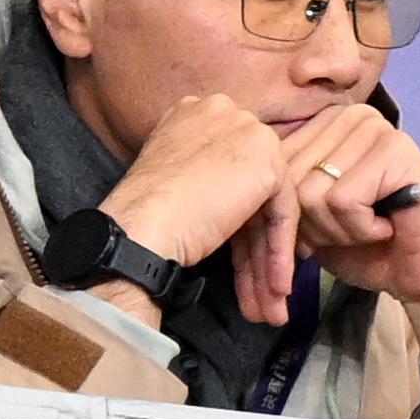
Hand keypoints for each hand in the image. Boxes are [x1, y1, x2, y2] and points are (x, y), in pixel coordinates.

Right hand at [84, 95, 285, 330]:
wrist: (138, 227)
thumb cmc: (141, 214)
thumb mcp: (171, 176)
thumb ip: (203, 175)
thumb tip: (228, 202)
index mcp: (198, 112)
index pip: (231, 171)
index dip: (239, 222)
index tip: (240, 262)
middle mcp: (228, 113)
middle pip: (252, 193)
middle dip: (253, 252)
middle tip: (257, 294)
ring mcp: (250, 135)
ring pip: (268, 208)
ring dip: (266, 264)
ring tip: (267, 306)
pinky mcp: (266, 164)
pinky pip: (281, 217)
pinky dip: (278, 256)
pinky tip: (274, 288)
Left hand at [276, 106, 419, 375]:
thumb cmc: (364, 246)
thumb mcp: (305, 218)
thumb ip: (274, 197)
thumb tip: (221, 190)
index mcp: (321, 126)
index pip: (270, 170)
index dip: (276, 222)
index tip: (299, 247)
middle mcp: (346, 117)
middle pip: (286, 183)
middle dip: (309, 228)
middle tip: (347, 235)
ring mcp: (373, 128)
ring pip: (311, 193)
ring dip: (336, 230)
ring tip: (368, 228)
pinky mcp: (396, 149)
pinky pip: (343, 200)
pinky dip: (359, 229)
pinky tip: (385, 225)